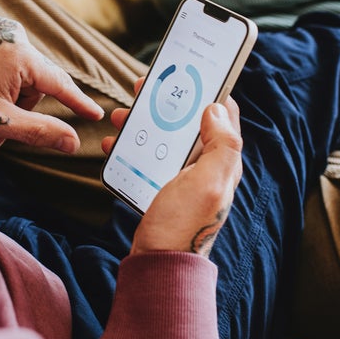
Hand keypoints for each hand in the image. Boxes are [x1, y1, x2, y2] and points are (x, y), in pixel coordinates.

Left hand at [0, 15, 103, 151]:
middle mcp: (15, 34)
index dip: (78, 103)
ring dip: (10, 95)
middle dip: (22, 108)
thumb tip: (73, 143)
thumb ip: (40, 131)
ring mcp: (0, 27)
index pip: (60, 83)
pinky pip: (8, 57)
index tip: (97, 114)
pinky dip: (2, 77)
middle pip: (37, 81)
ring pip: (22, 71)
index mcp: (21, 55)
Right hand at [103, 81, 242, 257]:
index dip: (209, 91)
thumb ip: (221, 146)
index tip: (189, 73)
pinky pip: (149, 156)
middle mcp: (206, 168)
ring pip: (166, 137)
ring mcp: (183, 178)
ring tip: (122, 115)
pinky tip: (115, 143)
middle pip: (190, 123)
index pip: (224, 117)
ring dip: (145, 122)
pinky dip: (132, 146)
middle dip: (168, 102)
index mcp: (223, 163)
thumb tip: (217, 109)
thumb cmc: (183, 226)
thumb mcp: (208, 184)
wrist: (158, 265)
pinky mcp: (163, 187)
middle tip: (144, 88)